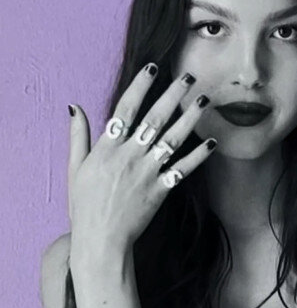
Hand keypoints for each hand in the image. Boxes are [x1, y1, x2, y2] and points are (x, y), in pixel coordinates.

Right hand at [67, 64, 216, 252]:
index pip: (125, 109)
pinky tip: (211, 142)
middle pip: (154, 118)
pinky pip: (182, 169)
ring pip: (172, 139)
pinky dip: (197, 156)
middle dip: (172, 94)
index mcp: (107, 148)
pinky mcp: (160, 190)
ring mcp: (146, 172)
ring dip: (190, 118)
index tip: (152, 67)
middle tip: (188, 76)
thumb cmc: (85, 206)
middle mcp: (129, 156)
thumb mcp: (75, 169)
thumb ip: (78, 136)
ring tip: (203, 99)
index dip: (140, 86)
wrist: (101, 240)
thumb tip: (75, 107)